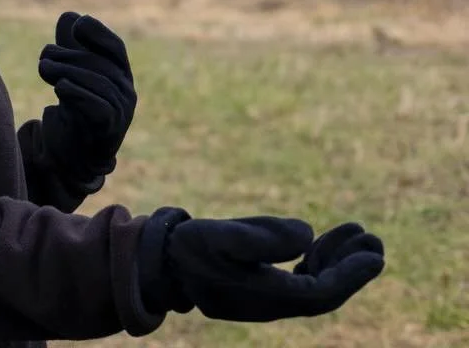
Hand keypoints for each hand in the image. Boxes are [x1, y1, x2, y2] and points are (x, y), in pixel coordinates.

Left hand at [37, 11, 135, 182]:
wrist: (74, 154)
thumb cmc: (75, 109)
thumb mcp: (71, 73)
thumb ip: (70, 46)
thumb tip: (69, 16)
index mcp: (119, 74)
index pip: (115, 47)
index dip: (97, 33)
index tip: (76, 27)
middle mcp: (125, 91)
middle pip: (99, 63)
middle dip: (68, 56)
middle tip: (43, 59)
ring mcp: (121, 112)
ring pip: (98, 82)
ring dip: (66, 71)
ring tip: (43, 69)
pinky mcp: (109, 130)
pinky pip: (98, 106)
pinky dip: (77, 93)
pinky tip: (60, 88)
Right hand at [140, 209, 385, 321]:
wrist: (162, 265)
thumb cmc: (190, 247)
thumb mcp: (221, 235)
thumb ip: (263, 235)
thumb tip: (306, 234)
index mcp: (264, 295)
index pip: (320, 291)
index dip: (350, 275)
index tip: (374, 254)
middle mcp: (270, 304)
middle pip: (324, 291)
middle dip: (351, 267)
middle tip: (373, 238)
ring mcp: (265, 299)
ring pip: (313, 284)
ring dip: (336, 260)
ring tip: (356, 231)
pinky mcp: (258, 290)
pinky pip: (298, 280)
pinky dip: (316, 262)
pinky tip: (321, 243)